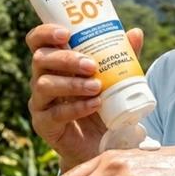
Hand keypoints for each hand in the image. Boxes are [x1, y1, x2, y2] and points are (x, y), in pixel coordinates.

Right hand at [25, 23, 144, 169]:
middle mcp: (42, 78)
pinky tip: (95, 105)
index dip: (46, 32)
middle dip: (66, 59)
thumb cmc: (104, 103)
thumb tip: (136, 32)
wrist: (102, 142)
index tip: (66, 33)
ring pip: (44, 85)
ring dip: (72, 84)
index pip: (38, 41)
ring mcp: (40, 102)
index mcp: (55, 62)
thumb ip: (122, 56)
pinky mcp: (44, 124)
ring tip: (97, 87)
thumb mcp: (115, 78)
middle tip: (91, 65)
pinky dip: (76, 108)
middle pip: (40, 59)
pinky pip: (54, 113)